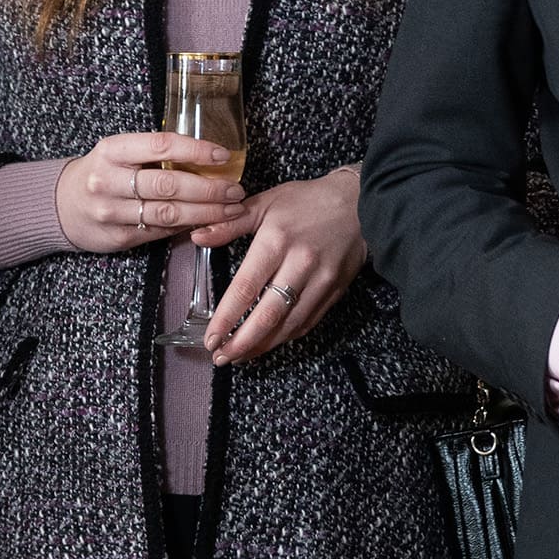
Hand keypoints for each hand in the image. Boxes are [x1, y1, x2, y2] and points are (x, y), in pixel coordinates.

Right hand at [54, 133, 255, 255]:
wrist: (62, 205)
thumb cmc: (102, 172)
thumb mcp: (119, 153)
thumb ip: (154, 154)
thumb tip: (207, 158)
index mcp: (112, 151)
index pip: (161, 145)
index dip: (196, 150)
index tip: (222, 155)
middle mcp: (108, 180)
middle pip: (168, 184)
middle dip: (209, 188)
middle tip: (235, 191)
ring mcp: (111, 211)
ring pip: (168, 213)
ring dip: (205, 212)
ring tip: (230, 209)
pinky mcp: (118, 237)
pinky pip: (160, 232)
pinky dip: (187, 227)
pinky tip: (207, 222)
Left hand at [201, 167, 366, 364]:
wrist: (360, 203)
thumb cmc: (308, 201)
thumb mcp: (266, 203)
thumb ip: (230, 223)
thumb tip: (198, 237)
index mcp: (277, 241)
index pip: (246, 288)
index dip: (226, 317)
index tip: (211, 337)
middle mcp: (300, 264)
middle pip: (268, 314)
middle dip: (242, 341)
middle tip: (221, 357)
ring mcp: (321, 280)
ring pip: (289, 324)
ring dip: (263, 345)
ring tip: (240, 356)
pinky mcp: (336, 291)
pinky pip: (309, 321)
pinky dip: (287, 336)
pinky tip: (269, 342)